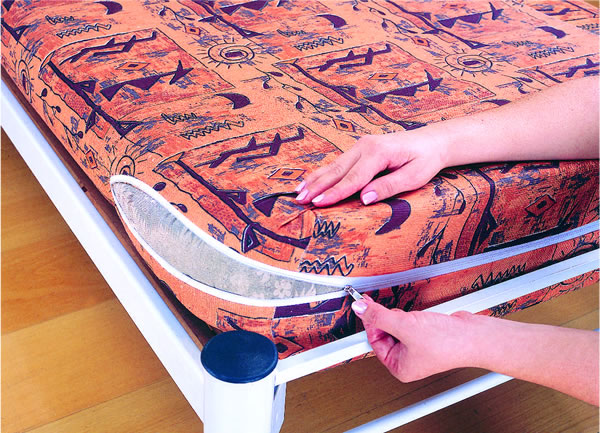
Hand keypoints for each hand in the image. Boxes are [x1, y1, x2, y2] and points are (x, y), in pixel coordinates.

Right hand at [295, 129, 447, 206]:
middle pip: (336, 170)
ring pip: (333, 166)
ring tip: (298, 192)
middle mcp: (365, 146)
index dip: (335, 193)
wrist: (432, 141)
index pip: (353, 179)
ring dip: (315, 179)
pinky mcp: (359, 149)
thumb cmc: (425, 160)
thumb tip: (365, 199)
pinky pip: (338, 163)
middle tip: (300, 200)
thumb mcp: (414, 177)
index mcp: (378, 152)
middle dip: (317, 186)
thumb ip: (388, 187)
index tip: (319, 203)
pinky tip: (311, 181)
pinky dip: (323, 173)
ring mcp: (360, 145)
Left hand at [352, 296, 472, 381]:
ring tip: (414, 317)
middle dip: (387, 319)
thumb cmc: (448, 343)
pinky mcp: (426, 336)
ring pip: (397, 326)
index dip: (370, 321)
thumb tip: (360, 309)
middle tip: (391, 309)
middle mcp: (407, 360)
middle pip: (384, 333)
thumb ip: (379, 316)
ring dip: (400, 317)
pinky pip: (409, 323)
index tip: (365, 305)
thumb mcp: (405, 325)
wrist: (475, 336)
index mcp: (398, 367)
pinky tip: (421, 316)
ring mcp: (417, 348)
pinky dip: (412, 316)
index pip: (374, 340)